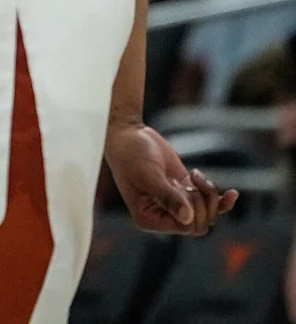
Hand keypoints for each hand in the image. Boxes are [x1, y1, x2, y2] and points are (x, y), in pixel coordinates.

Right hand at [105, 121, 237, 235]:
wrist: (128, 133)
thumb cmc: (131, 154)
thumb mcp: (148, 174)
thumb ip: (168, 197)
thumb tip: (188, 219)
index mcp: (150, 218)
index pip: (186, 228)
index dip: (194, 211)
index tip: (185, 187)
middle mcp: (163, 215)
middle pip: (200, 224)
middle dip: (203, 203)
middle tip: (193, 179)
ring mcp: (176, 202)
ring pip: (207, 214)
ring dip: (209, 195)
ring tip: (196, 175)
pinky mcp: (183, 189)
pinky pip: (209, 203)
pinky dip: (222, 200)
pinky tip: (233, 194)